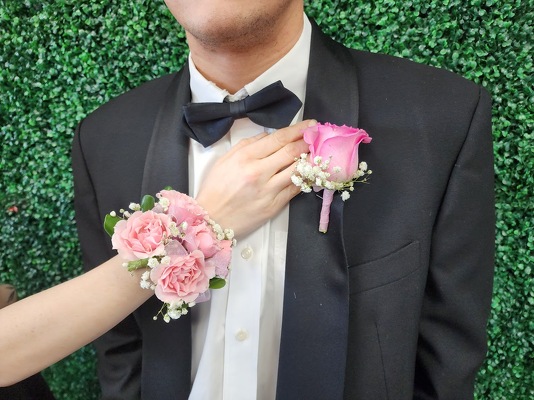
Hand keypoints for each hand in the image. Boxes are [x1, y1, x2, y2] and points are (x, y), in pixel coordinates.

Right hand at [196, 119, 314, 237]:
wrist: (211, 219)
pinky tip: (310, 173)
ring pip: (297, 171)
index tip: (309, 125)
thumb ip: (248, 144)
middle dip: (308, 141)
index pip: (278, 139)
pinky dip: (304, 179)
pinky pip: (294, 189)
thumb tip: (269, 136)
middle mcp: (258, 172)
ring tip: (317, 153)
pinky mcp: (274, 206)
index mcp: (245, 158)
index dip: (297, 130)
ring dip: (310, 160)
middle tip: (317, 135)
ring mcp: (268, 190)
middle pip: (291, 152)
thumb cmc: (216, 189)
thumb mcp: (225, 159)